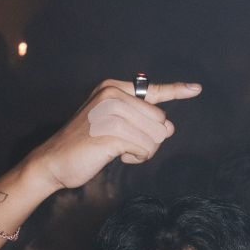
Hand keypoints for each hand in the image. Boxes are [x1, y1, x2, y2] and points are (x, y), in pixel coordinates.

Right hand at [33, 78, 201, 191]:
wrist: (52, 161)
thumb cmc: (83, 145)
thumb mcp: (112, 125)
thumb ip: (141, 122)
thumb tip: (170, 128)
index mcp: (112, 88)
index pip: (152, 90)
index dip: (177, 90)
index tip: (196, 89)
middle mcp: (112, 95)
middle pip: (159, 121)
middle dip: (150, 140)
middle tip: (126, 146)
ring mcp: (111, 112)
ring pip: (155, 136)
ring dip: (143, 151)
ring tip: (120, 151)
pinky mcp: (110, 132)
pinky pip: (145, 148)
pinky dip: (136, 158)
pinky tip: (117, 157)